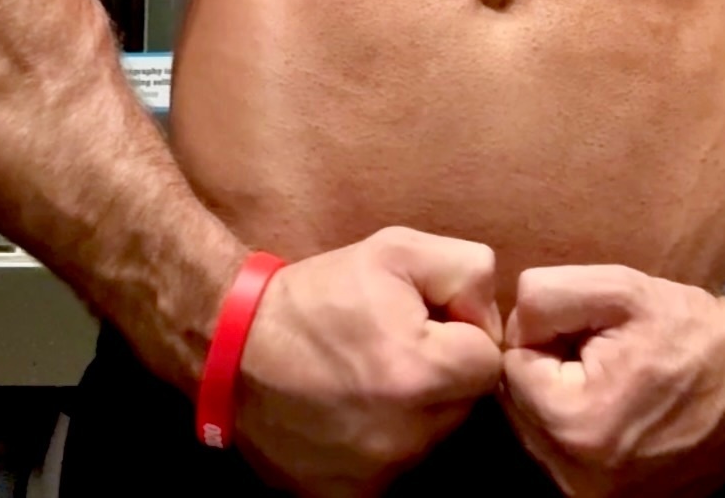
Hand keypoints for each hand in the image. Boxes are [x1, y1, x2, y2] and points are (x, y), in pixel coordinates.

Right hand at [231, 225, 504, 495]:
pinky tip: (352, 409)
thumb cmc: (321, 294)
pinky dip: (384, 440)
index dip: (463, 331)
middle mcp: (407, 437)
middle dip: (443, 372)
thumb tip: (489, 313)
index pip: (488, 360)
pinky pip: (396, 468)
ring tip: (369, 374)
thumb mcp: (397, 249)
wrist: (235, 347)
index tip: (426, 319)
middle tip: (396, 343)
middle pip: (464, 403)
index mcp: (421, 374)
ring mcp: (378, 476)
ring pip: (433, 436)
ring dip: (416, 407)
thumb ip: (465, 269)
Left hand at [501, 265, 724, 497]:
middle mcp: (576, 479)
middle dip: (549, 367)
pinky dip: (580, 426)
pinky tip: (619, 404)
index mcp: (574, 425)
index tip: (589, 328)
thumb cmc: (688, 330)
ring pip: (538, 430)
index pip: (511, 364)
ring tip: (615, 376)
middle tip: (602, 349)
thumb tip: (513, 321)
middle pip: (520, 403)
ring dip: (562, 397)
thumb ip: (546, 295)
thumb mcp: (619, 287)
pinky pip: (564, 455)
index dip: (544, 333)